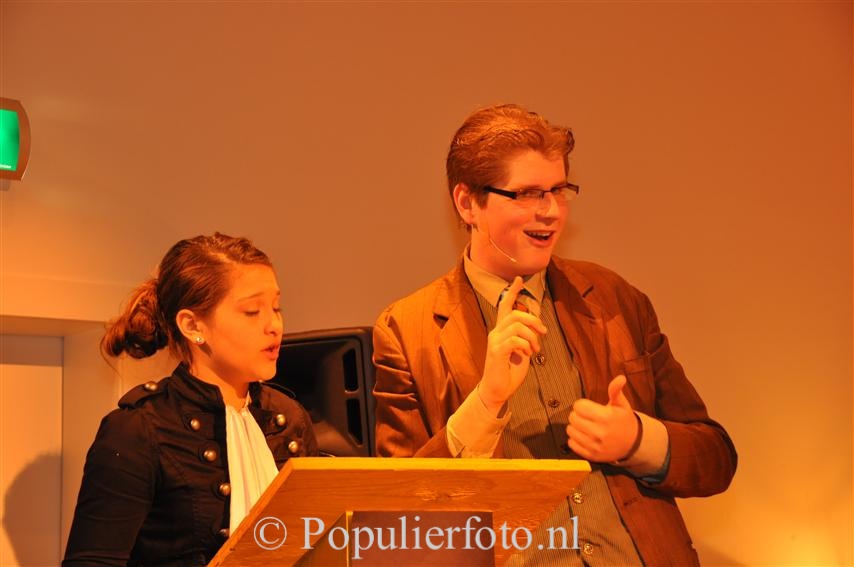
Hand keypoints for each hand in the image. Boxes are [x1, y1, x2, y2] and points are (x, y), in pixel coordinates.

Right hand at [478, 276, 546, 414]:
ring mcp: (495, 341)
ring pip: (517, 325)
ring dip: (532, 337)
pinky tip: (526, 355)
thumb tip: (536, 329)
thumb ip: (526, 338)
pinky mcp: (496, 351)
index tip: (519, 279)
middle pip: (515, 314)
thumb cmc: (509, 372)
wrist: (497, 391)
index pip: (504, 306)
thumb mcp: (522, 352)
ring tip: (534, 350)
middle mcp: (496, 333)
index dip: (512, 292)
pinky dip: (526, 345)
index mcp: (501, 331)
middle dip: (533, 320)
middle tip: (543, 333)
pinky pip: (515, 339)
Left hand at [566, 374, 639, 462]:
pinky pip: (571, 444)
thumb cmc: (624, 421)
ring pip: (570, 430)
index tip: (588, 407)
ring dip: (575, 427)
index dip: (582, 404)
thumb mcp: (621, 404)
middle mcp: (600, 432)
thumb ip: (615, 390)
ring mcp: (595, 445)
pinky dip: (575, 439)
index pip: (578, 406)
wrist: (633, 443)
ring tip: (585, 426)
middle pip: (572, 417)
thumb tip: (620, 378)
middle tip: (587, 417)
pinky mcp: (592, 455)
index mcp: (606, 417)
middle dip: (577, 415)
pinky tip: (584, 436)